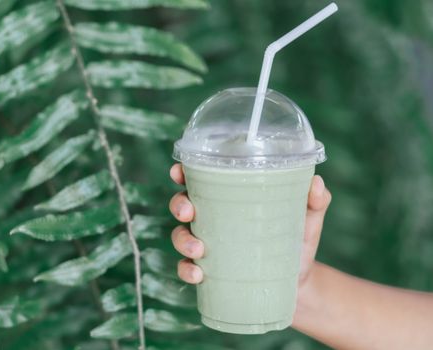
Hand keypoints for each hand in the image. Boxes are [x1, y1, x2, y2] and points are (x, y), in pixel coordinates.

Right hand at [168, 163, 331, 288]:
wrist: (299, 284)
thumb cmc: (297, 241)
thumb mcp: (308, 219)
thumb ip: (316, 201)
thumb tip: (317, 183)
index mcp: (229, 197)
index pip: (200, 179)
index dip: (183, 172)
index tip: (178, 171)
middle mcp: (213, 218)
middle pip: (182, 204)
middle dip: (178, 205)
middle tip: (189, 212)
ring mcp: (209, 244)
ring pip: (180, 235)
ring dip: (182, 240)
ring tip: (199, 250)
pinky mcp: (211, 271)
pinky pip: (187, 268)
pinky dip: (186, 270)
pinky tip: (198, 274)